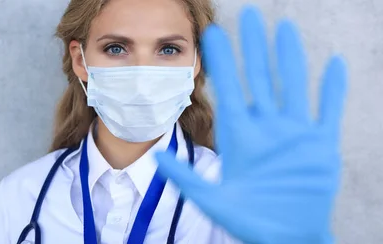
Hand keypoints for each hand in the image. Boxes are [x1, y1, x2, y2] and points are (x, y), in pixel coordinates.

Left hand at [155, 6, 346, 243]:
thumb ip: (186, 177)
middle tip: (250, 14)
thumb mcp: (212, 199)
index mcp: (239, 137)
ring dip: (290, 57)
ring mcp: (294, 134)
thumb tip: (156, 156)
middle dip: (254, 47)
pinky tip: (334, 63)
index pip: (229, 90)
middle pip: (259, 79)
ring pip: (292, 86)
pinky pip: (329, 110)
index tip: (211, 34)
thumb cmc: (247, 221)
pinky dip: (332, 88)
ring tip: (285, 28)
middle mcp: (266, 129)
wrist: (284, 237)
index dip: (222, 62)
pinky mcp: (320, 145)